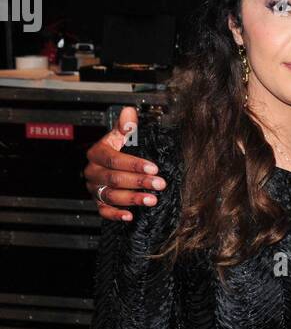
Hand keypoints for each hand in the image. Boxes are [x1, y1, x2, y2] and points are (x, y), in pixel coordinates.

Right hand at [83, 106, 164, 220]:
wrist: (107, 164)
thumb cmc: (116, 148)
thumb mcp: (120, 135)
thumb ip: (125, 126)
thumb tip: (129, 112)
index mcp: (97, 153)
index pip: (114, 159)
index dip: (134, 164)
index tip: (153, 167)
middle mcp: (93, 172)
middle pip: (114, 179)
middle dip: (139, 182)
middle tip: (159, 184)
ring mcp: (94, 188)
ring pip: (111, 196)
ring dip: (132, 198)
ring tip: (152, 199)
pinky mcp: (97, 202)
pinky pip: (103, 211)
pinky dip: (116, 215)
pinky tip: (130, 216)